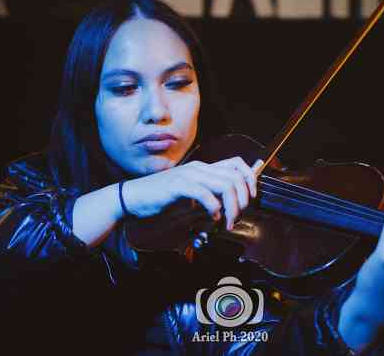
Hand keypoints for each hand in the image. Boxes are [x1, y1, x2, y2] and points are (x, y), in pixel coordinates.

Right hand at [121, 157, 263, 229]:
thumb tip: (230, 204)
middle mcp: (199, 168)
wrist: (133, 197)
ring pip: (225, 185)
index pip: (237, 163)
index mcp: (203, 168)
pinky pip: (205, 193)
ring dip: (232, 206)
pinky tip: (211, 217)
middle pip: (235, 176)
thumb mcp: (191, 196)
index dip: (250, 179)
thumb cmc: (160, 198)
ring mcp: (189, 175)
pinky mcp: (178, 185)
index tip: (250, 198)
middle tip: (237, 216)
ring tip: (227, 221)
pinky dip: (214, 207)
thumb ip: (209, 195)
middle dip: (243, 199)